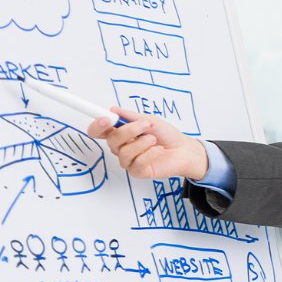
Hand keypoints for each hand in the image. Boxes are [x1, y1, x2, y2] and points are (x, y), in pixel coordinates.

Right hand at [88, 107, 207, 181]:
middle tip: (146, 125)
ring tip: (154, 139)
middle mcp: (121, 147)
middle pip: (111, 140)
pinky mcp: (138, 171)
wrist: (184, 149)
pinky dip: (149, 154)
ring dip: (141, 143)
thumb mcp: (150, 120)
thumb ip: (131, 117)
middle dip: (128, 130)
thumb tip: (113, 110)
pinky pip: (137, 163)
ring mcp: (128, 160)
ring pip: (124, 152)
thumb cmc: (166, 135)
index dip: (97, 126)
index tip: (105, 119)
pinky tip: (158, 150)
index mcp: (120, 133)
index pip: (99, 131)